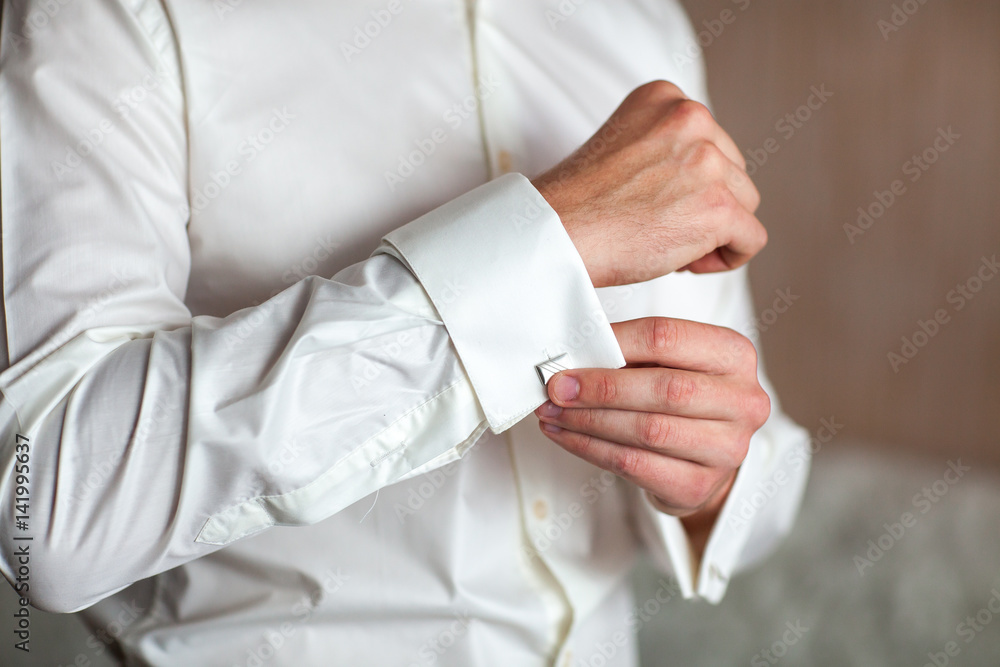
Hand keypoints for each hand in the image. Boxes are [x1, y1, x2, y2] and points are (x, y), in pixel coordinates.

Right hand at [531, 80, 765, 287]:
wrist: (554, 233)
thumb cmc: (576, 204)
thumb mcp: (621, 146)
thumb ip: (663, 147)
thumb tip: (704, 182)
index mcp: (665, 97)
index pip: (711, 143)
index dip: (688, 183)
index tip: (653, 202)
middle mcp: (691, 118)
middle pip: (734, 172)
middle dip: (704, 206)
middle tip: (657, 227)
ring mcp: (707, 161)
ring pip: (745, 206)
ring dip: (713, 233)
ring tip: (665, 244)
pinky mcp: (718, 206)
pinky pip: (751, 239)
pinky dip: (726, 259)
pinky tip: (686, 263)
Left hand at [533, 317, 769, 519]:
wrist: (703, 455)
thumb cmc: (679, 395)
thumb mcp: (669, 360)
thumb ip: (631, 351)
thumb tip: (572, 351)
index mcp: (735, 355)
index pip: (668, 337)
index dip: (615, 342)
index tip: (574, 349)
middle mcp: (744, 402)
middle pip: (664, 389)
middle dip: (601, 387)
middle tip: (556, 386)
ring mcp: (727, 449)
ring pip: (647, 431)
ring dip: (589, 420)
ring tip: (551, 411)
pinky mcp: (699, 486)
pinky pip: (634, 465)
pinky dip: (590, 448)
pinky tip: (565, 435)